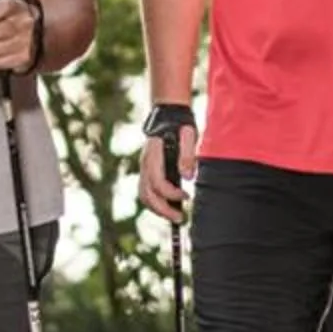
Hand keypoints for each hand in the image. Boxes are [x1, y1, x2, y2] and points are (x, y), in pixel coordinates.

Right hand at [137, 103, 196, 221]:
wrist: (168, 113)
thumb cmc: (180, 124)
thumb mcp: (188, 135)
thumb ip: (187, 156)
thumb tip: (188, 177)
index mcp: (154, 155)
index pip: (158, 182)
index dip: (171, 194)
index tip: (187, 196)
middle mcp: (145, 163)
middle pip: (147, 194)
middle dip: (163, 210)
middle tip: (180, 217)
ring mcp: (144, 167)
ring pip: (144, 195)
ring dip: (158, 209)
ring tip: (175, 215)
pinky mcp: (147, 170)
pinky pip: (146, 191)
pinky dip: (155, 202)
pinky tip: (170, 205)